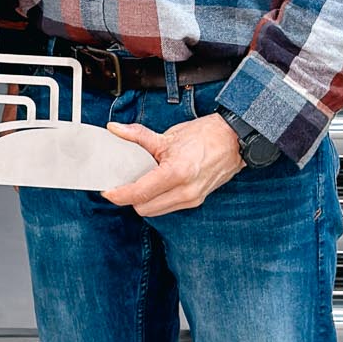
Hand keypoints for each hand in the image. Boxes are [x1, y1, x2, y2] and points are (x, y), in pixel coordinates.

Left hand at [102, 113, 243, 214]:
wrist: (235, 140)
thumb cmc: (205, 136)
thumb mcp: (168, 136)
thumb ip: (138, 136)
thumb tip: (115, 130)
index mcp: (177, 173)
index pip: (139, 193)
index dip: (119, 195)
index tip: (107, 191)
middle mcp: (186, 191)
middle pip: (144, 208)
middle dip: (130, 198)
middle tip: (123, 182)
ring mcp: (193, 199)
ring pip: (156, 210)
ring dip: (144, 200)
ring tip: (140, 181)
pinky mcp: (197, 201)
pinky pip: (168, 207)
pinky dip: (158, 199)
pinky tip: (156, 184)